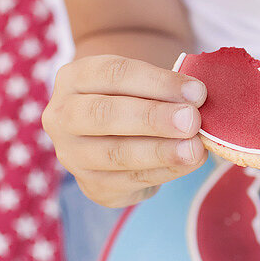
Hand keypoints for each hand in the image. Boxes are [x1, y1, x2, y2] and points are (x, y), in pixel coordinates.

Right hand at [42, 55, 207, 206]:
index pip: (113, 74)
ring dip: (160, 151)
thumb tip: (197, 98)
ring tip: (194, 148)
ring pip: (115, 154)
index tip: (196, 91)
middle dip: (153, 118)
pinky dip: (164, 171)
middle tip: (191, 120)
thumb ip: (166, 88)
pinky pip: (129, 181)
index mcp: (73, 77)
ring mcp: (72, 155)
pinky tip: (188, 162)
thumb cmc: (136, 96)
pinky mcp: (92, 186)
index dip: (157, 82)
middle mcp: (62, 116)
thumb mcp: (143, 81)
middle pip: (104, 114)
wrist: (119, 131)